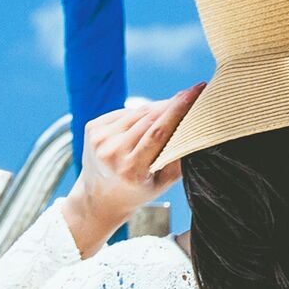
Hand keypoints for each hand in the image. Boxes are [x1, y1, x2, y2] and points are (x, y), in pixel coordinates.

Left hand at [61, 89, 201, 249]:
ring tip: (172, 110)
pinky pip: (126, 112)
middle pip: (149, 118)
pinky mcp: (93, 128)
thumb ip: (178, 157)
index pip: (158, 132)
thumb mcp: (163, 182)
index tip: (195, 92)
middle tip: (193, 94)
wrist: (98, 197)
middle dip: (173, 104)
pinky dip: (141, 113)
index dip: (178, 109)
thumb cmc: (138, 190)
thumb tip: (194, 126)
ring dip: (159, 107)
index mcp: (130, 170)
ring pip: (138, 112)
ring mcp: (99, 139)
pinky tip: (146, 122)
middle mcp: (111, 152)